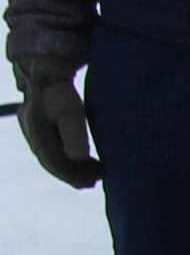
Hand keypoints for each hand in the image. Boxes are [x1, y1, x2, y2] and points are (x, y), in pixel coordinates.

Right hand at [8, 60, 90, 191]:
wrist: (45, 71)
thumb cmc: (59, 91)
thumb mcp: (70, 110)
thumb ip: (73, 133)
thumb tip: (78, 158)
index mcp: (37, 132)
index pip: (53, 160)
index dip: (70, 174)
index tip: (88, 184)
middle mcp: (32, 133)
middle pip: (52, 160)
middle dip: (71, 174)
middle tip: (92, 184)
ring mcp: (34, 129)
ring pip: (52, 154)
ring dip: (71, 166)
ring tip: (93, 175)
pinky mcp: (41, 125)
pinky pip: (53, 146)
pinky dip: (67, 156)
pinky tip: (84, 161)